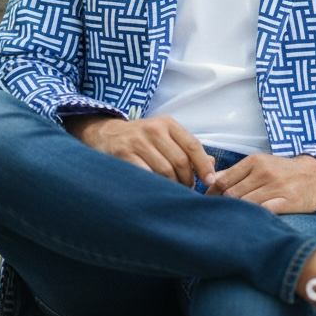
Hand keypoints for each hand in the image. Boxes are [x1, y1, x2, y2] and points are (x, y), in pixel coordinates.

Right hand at [63, 113, 214, 187]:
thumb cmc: (141, 140)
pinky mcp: (123, 155)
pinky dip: (155, 187)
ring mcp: (137, 142)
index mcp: (167, 124)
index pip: (193, 145)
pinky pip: (146, 176)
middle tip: (186, 190)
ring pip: (165, 171)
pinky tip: (156, 192)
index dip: (204, 166)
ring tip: (172, 192)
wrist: (104, 135)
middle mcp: (153, 130)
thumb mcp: (164, 137)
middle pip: (180, 161)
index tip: (210, 181)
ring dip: (172, 187)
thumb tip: (211, 165)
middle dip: (187, 181)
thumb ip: (187, 149)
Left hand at [205, 153, 315, 213]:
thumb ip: (235, 172)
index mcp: (255, 161)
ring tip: (225, 224)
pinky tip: (246, 225)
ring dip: (234, 215)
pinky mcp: (288, 201)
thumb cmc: (284, 171)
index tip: (205, 205)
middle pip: (231, 194)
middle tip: (212, 218)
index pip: (223, 180)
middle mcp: (264, 172)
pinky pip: (264, 212)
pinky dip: (253, 219)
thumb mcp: (260, 164)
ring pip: (245, 204)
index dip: (210, 195)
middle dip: (220, 207)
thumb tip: (209, 179)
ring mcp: (277, 187)